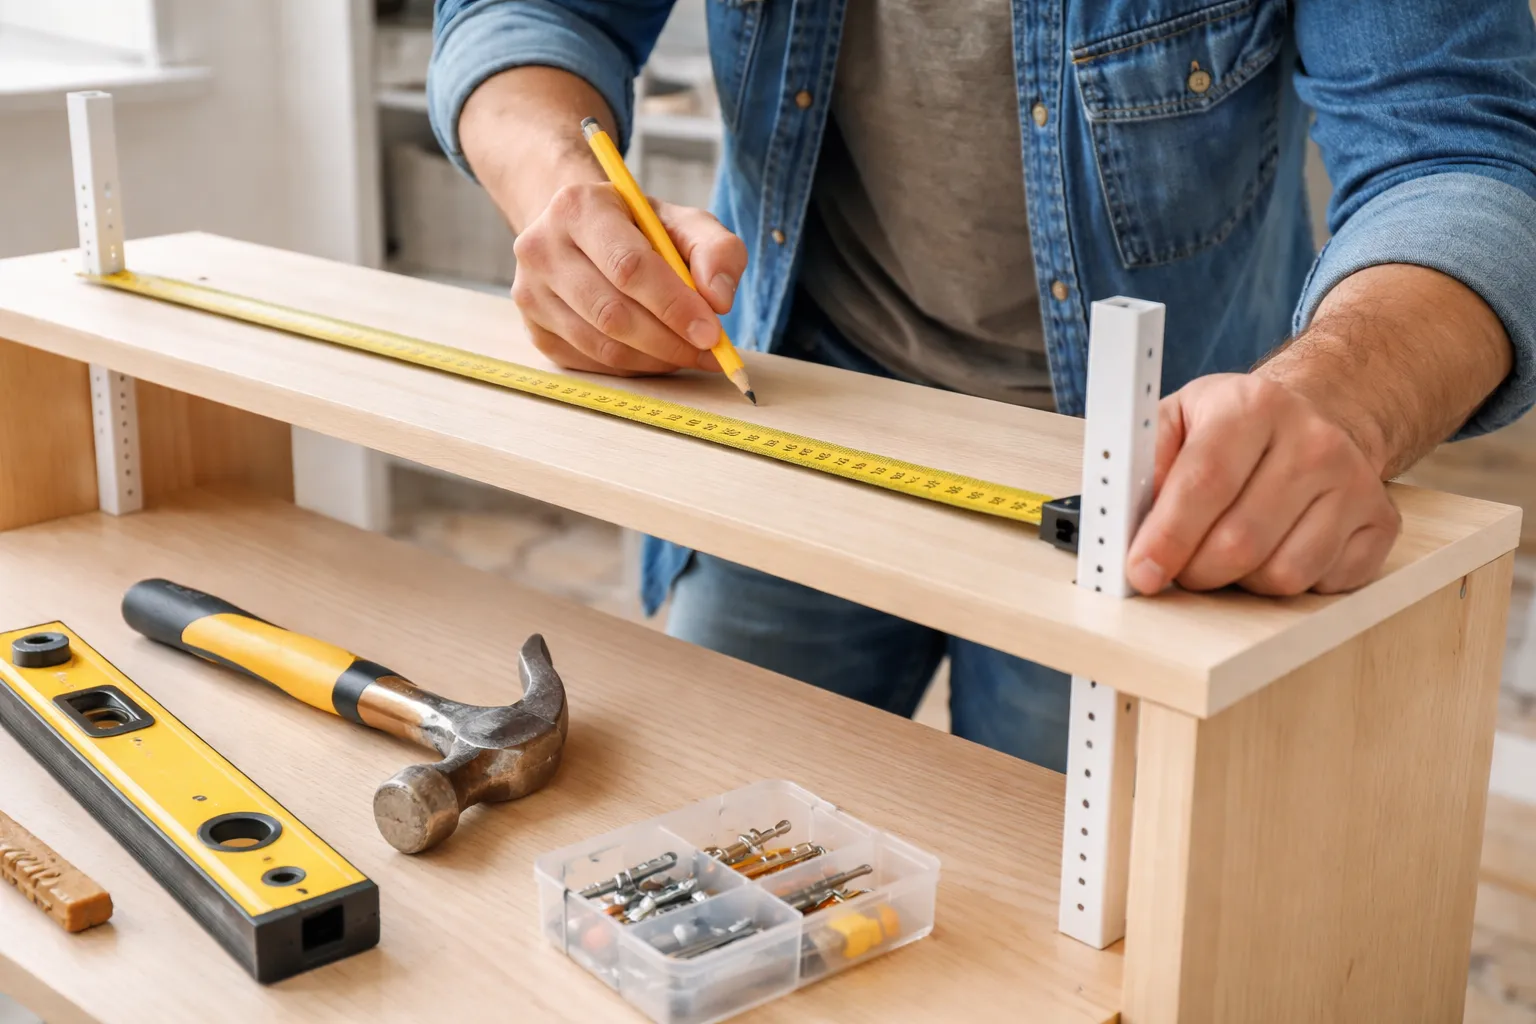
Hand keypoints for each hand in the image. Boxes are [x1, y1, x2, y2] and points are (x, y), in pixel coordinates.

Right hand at [510, 183, 746, 375]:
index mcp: (578, 207)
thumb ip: (716, 250)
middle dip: (670, 341)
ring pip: (602, 346)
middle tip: (709, 352)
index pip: (629, 267)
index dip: (674, 305)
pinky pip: (592, 363)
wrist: (582, 233)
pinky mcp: (534, 330)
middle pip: (613, 314)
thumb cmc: (638, 229)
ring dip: (655, 359)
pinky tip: (656, 353)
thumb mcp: (684, 223)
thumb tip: (718, 300)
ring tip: (688, 352)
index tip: (712, 332)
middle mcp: (541, 248)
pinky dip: (634, 367)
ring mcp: (530, 293)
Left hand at [1126, 373, 1400, 596]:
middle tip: (1180, 567)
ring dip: (1240, 581)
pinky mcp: (1380, 522)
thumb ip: (1143, 462)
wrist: (1312, 417)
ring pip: (1281, 574)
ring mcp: (1354, 482)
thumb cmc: (1230, 428)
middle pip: (1240, 541)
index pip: (1204, 483)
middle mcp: (1312, 441)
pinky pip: (1321, 586)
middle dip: (1195, 570)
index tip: (1142, 572)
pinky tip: (1275, 549)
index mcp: (1252, 406)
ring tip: (1228, 552)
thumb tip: (1120, 521)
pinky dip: (1287, 584)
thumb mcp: (1177, 419)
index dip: (1168, 537)